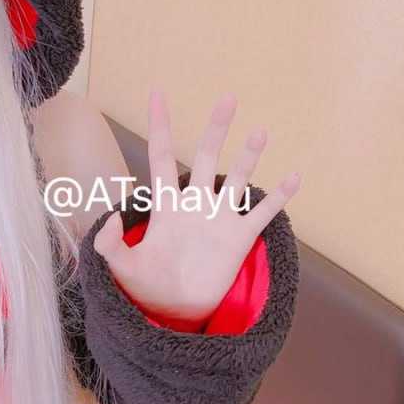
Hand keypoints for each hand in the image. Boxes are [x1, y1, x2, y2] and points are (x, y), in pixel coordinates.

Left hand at [93, 90, 300, 323]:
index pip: (162, 156)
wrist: (175, 310)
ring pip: (237, 178)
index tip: (157, 94)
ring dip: (249, 156)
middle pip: (207, 157)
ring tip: (259, 133)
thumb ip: (110, 244)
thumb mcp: (122, 268)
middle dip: (216, 129)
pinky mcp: (239, 237)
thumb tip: (110, 218)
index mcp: (166, 205)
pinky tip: (294, 177)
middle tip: (227, 99)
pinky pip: (263, 212)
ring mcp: (219, 218)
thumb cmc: (147, 286)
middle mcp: (195, 203)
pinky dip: (278, 196)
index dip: (160, 126)